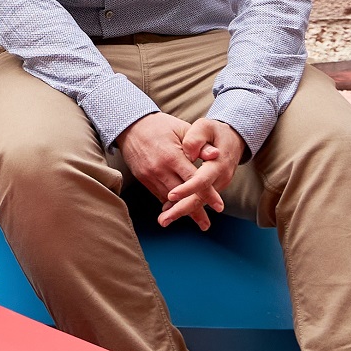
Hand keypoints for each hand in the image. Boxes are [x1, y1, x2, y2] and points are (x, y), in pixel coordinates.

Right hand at [120, 112, 244, 231]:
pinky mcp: (143, 179)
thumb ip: (200, 144)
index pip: (194, 179)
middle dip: (195, 210)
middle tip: (206, 225)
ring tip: (197, 221)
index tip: (219, 206)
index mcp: (173, 156)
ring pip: (168, 199)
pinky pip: (158, 194)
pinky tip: (178, 211)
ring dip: (182, 211)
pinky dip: (169, 204)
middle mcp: (160, 169)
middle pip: (181, 195)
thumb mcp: (182, 129)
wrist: (130, 125)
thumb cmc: (161, 126)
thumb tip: (216, 154)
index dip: (207, 193)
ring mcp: (149, 175)